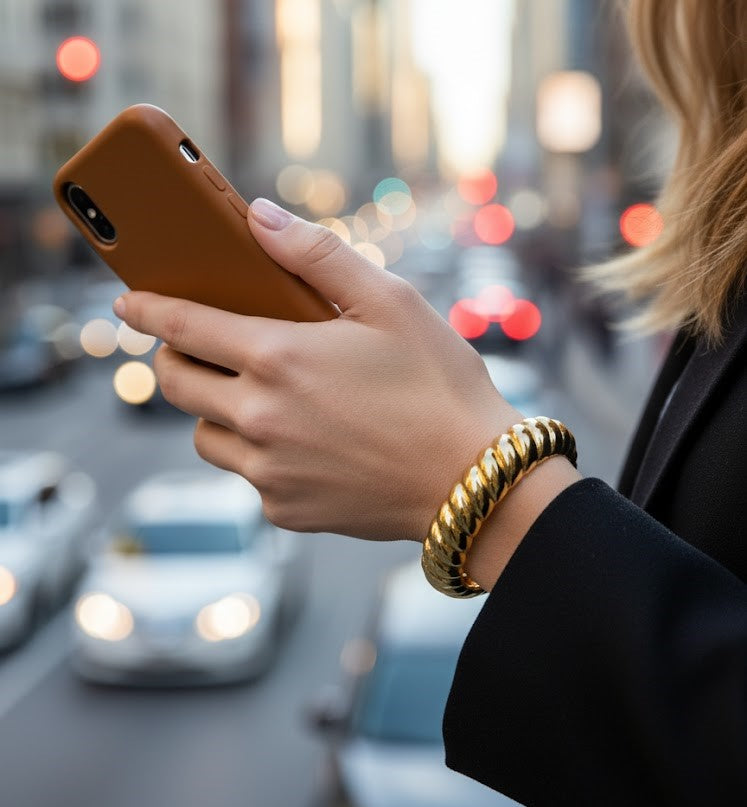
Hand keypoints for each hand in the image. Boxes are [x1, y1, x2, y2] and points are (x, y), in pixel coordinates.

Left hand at [113, 199, 530, 543]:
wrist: (472, 480)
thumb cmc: (439, 384)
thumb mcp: (390, 301)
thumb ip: (317, 254)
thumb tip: (257, 216)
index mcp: (279, 358)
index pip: (183, 326)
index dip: (148, 310)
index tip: (125, 304)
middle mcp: (260, 418)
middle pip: (176, 385)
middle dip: (173, 359)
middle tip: (197, 348)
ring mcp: (269, 470)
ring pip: (203, 435)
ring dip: (213, 410)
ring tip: (254, 396)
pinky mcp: (286, 508)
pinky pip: (245, 475)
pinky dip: (255, 453)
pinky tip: (299, 440)